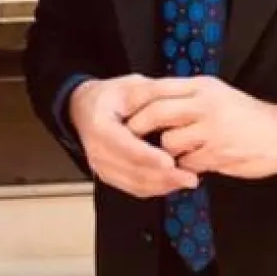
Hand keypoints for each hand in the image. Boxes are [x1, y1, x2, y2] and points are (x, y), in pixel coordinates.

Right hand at [68, 75, 198, 198]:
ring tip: (189, 180)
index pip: (123, 146)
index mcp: (99, 127)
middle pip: (131, 170)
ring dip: (163, 185)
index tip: (170, 161)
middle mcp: (97, 152)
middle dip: (163, 177)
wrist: (86, 110)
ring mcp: (102, 168)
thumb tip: (180, 98)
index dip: (147, 156)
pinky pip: (136, 189)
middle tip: (190, 177)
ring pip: (135, 184)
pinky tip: (176, 183)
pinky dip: (158, 188)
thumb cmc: (108, 98)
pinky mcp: (111, 177)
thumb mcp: (129, 86)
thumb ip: (153, 91)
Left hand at [124, 77, 276, 178]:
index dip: (136, 102)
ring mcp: (211, 129)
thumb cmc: (249, 117)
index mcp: (203, 86)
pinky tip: (197, 163)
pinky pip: (186, 162)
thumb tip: (154, 104)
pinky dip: (186, 166)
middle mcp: (205, 104)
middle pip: (155, 112)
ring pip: (168, 141)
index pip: (157, 88)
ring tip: (178, 153)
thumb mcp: (218, 95)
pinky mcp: (217, 152)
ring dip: (166, 152)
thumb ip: (189, 98)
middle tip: (132, 138)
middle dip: (138, 128)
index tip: (123, 113)